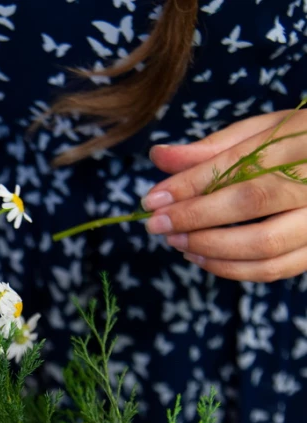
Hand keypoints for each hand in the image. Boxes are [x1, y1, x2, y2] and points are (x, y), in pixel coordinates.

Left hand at [142, 110, 306, 282]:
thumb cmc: (300, 144)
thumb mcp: (263, 132)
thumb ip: (212, 148)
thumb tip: (158, 156)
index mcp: (302, 140)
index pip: (239, 164)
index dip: (190, 185)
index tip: (152, 200)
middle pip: (252, 202)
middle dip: (195, 217)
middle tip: (156, 225)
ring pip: (265, 244)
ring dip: (210, 248)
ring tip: (176, 241)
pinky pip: (276, 269)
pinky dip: (232, 269)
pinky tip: (201, 256)